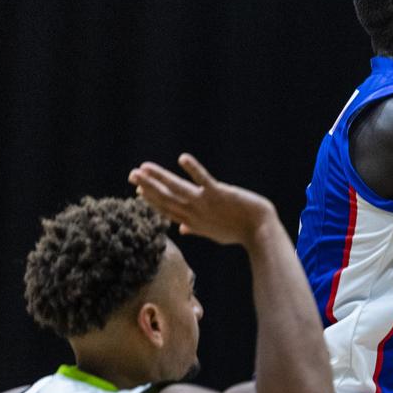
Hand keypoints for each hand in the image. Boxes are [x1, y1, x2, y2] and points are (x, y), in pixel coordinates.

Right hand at [128, 154, 275, 246]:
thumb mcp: (213, 233)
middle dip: (148, 186)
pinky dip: (193, 170)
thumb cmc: (239, 231)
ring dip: (159, 178)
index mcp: (194, 222)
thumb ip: (195, 228)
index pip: (168, 210)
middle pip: (167, 199)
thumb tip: (181, 228)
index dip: (153, 200)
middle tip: (132, 175)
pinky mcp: (219, 194)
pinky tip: (182, 159)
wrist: (260, 232)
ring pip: (177, 189)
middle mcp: (196, 213)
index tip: (139, 191)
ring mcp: (206, 203)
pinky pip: (203, 180)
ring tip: (144, 168)